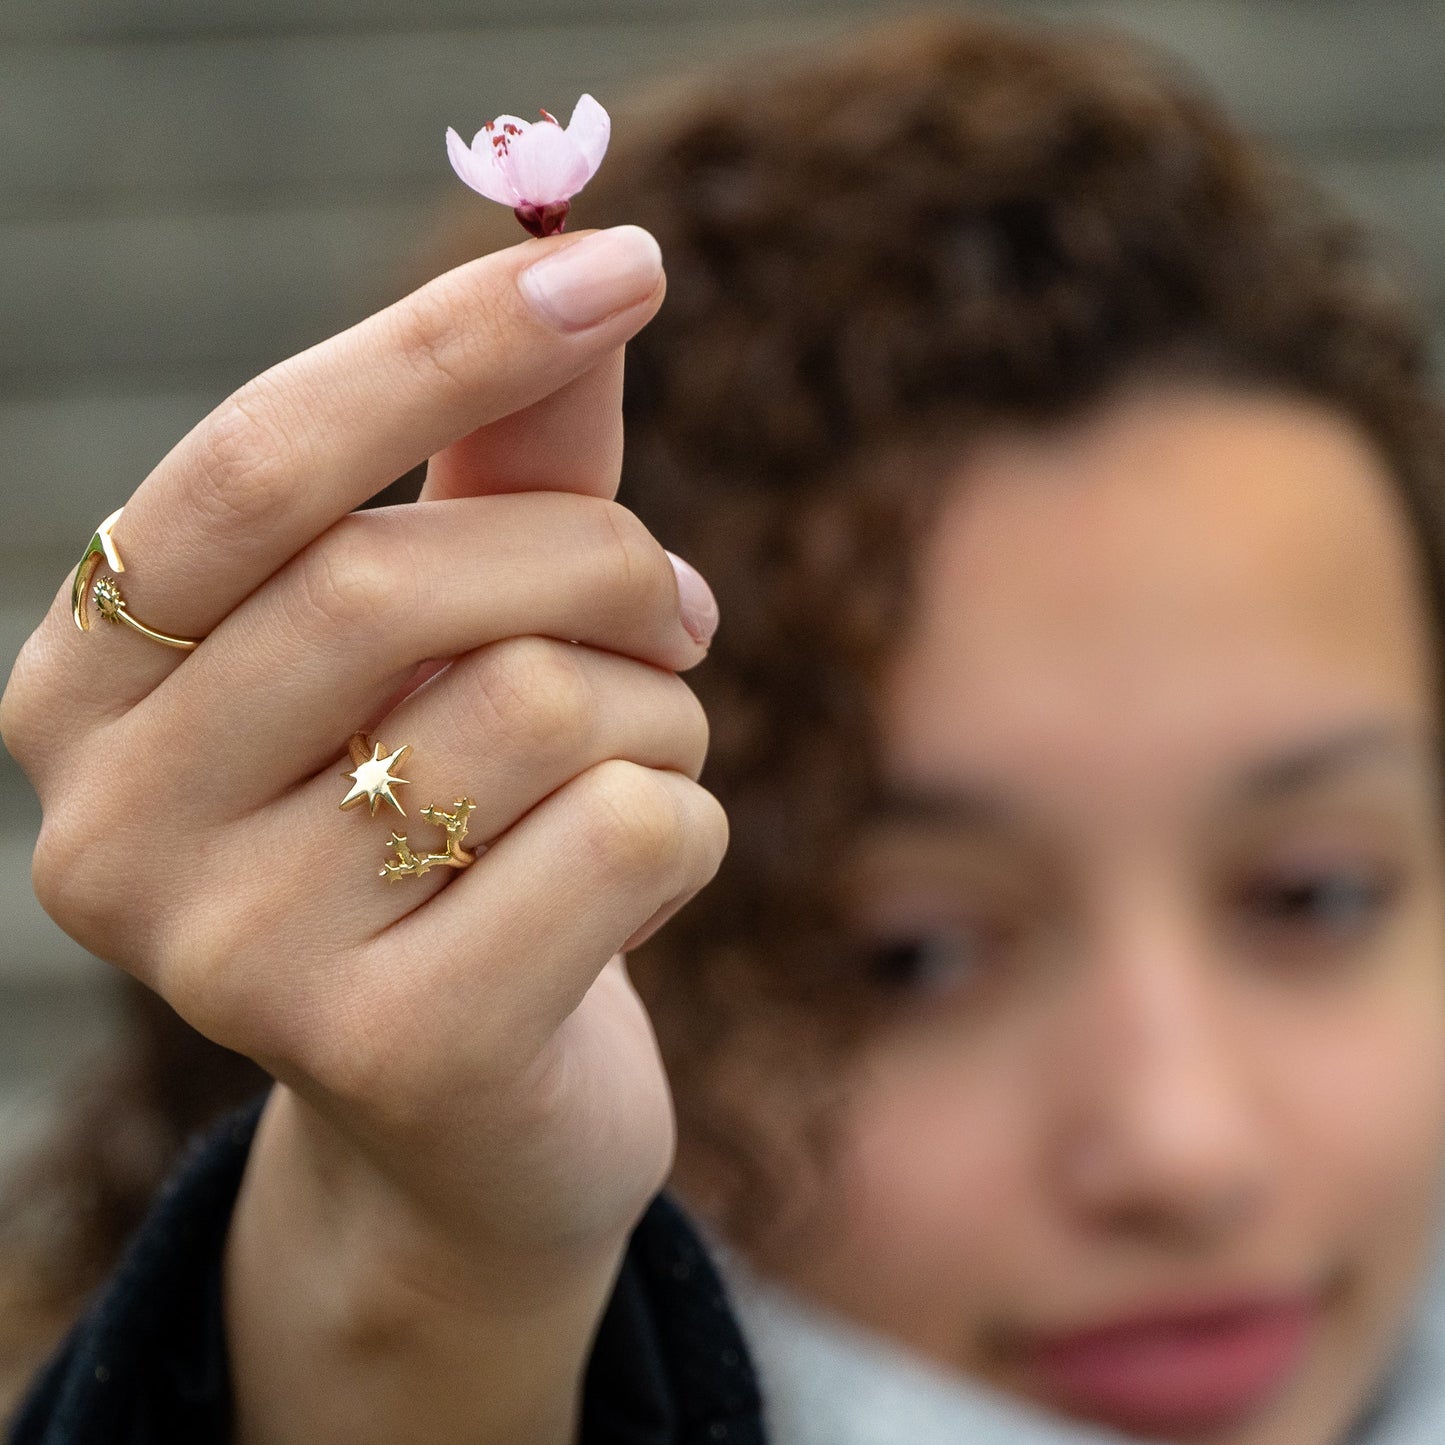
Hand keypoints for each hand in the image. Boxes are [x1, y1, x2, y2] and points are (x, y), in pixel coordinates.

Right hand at [2, 223, 723, 1293]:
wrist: (473, 1114)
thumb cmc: (460, 839)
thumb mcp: (463, 640)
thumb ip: (504, 464)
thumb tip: (580, 260)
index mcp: (89, 689)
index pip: (255, 463)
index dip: (445, 344)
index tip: (628, 261)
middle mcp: (108, 828)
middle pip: (392, 577)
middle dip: (602, 560)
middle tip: (684, 610)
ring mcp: (229, 963)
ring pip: (539, 706)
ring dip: (660, 712)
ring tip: (645, 764)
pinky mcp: (391, 1058)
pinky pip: (627, 838)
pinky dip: (691, 825)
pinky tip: (642, 885)